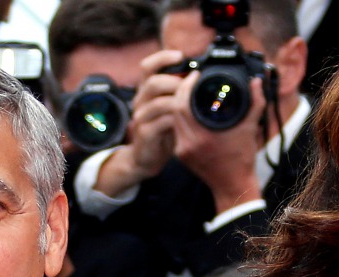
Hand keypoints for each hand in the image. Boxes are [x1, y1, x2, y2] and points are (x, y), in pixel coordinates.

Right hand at [93, 49, 184, 195]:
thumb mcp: (171, 108)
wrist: (146, 158)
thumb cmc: (163, 130)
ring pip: (158, 102)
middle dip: (176, 82)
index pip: (147, 66)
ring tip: (191, 106)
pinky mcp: (145, 133)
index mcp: (146, 91)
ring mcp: (141, 117)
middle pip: (153, 81)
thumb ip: (178, 92)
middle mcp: (140, 100)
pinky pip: (162, 122)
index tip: (181, 55)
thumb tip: (198, 75)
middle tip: (191, 88)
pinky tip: (186, 122)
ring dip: (178, 101)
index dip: (162, 58)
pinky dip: (176, 120)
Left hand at [172, 69, 265, 214]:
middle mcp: (189, 143)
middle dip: (181, 90)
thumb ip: (255, 102)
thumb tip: (257, 81)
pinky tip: (187, 109)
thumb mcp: (251, 128)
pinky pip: (176, 129)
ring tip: (189, 91)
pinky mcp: (180, 154)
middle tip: (190, 79)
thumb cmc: (243, 160)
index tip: (195, 74)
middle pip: (175, 108)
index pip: (183, 102)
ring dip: (178, 103)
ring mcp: (182, 150)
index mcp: (204, 135)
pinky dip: (180, 117)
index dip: (187, 84)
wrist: (234, 186)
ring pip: (173, 118)